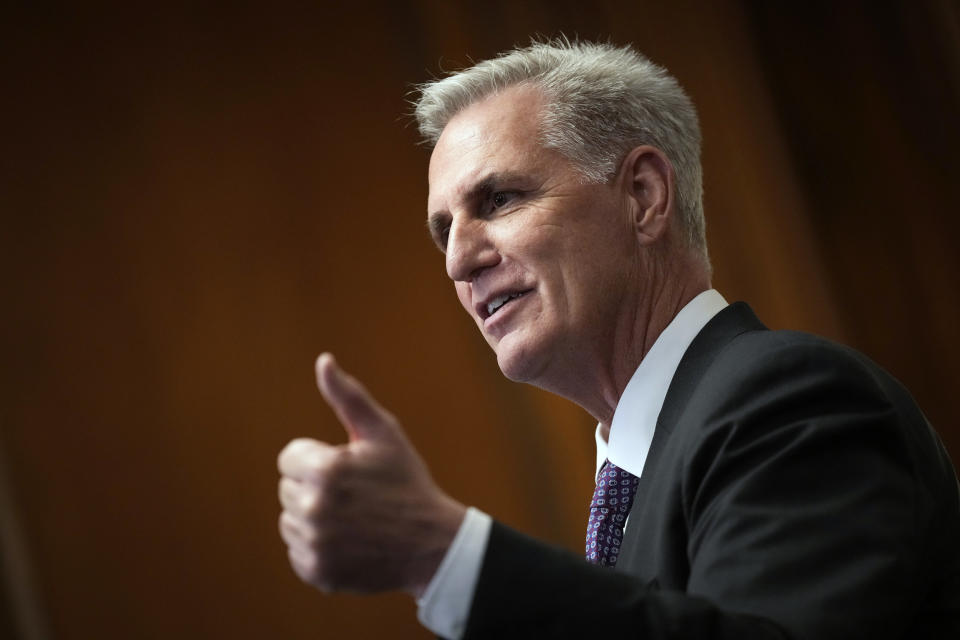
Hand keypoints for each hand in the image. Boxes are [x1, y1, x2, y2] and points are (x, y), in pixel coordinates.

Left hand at [277, 353, 465, 596]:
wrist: (431, 543)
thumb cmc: (405, 482)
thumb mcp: (383, 433)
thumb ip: (347, 397)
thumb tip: (323, 361)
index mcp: (326, 468)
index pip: (289, 458)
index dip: (318, 460)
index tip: (348, 471)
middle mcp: (314, 507)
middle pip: (287, 489)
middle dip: (315, 488)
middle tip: (354, 497)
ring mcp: (314, 543)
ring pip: (290, 521)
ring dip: (313, 518)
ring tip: (352, 520)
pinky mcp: (317, 571)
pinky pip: (298, 551)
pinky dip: (318, 548)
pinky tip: (349, 542)